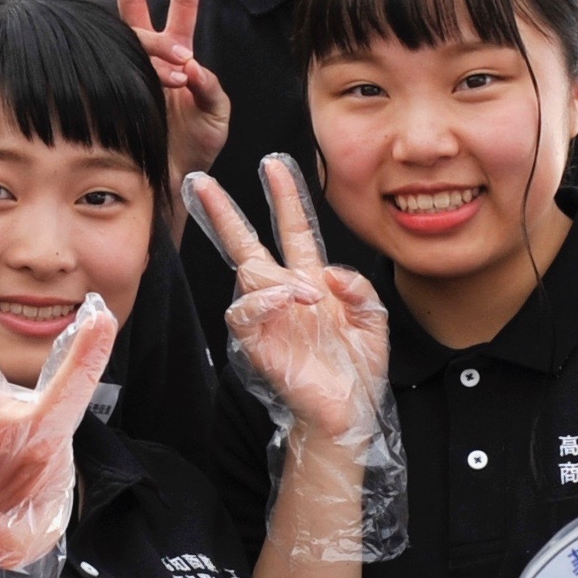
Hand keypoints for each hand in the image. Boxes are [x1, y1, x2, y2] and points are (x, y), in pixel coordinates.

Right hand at [113, 0, 229, 188]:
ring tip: (179, 81)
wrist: (172, 183)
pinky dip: (147, 76)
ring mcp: (129, 70)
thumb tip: (187, 63)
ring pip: (130, 37)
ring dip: (157, 53)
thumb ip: (210, 87)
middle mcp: (150, 58)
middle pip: (134, 5)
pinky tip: (164, 90)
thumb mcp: (216, 114)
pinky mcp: (116, 89)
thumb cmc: (197, 149)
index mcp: (179, 56)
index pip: (182, 5)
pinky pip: (125, 70)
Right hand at [186, 155, 388, 443]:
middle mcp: (284, 294)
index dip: (285, 197)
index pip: (293, 229)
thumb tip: (329, 273)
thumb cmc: (358, 368)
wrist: (349, 412)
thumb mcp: (374, 318)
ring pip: (246, 275)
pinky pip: (245, 312)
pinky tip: (289, 300)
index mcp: (312, 282)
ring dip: (271, 273)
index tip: (274, 164)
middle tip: (202, 182)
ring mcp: (268, 317)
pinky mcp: (257, 342)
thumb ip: (360, 286)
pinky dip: (264, 300)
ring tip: (305, 292)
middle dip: (224, 212)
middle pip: (247, 243)